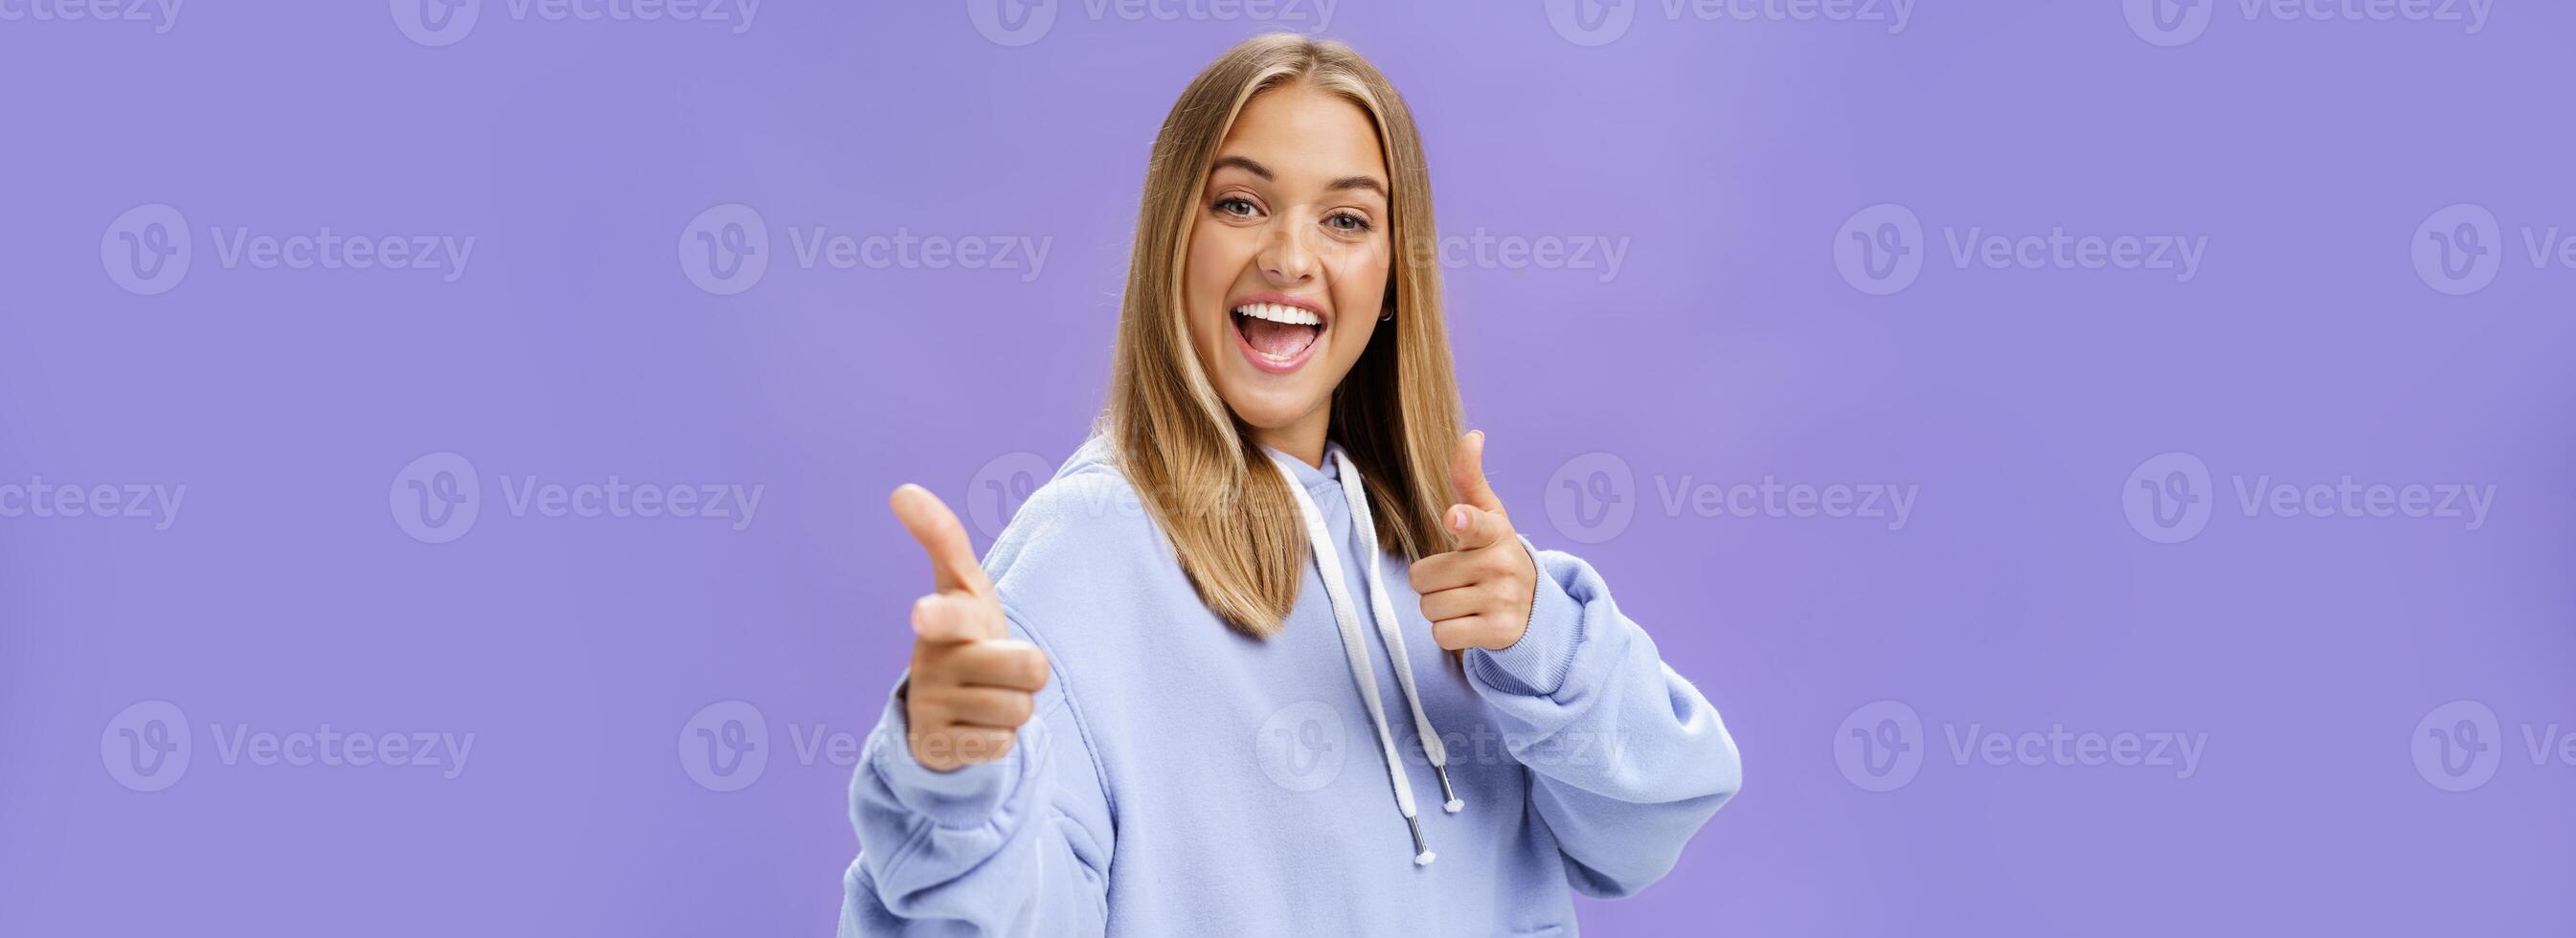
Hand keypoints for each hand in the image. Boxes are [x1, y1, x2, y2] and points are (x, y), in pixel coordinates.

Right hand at [889, 484, 1050, 771]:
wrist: (944, 709)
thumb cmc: (967, 637)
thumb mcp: (964, 589)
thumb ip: (942, 539)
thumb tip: (900, 490)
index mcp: (944, 618)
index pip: (950, 611)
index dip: (940, 614)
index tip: (923, 616)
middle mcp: (932, 660)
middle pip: (1030, 667)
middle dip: (1030, 671)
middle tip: (1006, 667)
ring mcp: (932, 705)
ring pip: (1018, 709)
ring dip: (1015, 707)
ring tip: (989, 697)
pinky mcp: (937, 747)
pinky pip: (999, 745)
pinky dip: (997, 740)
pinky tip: (975, 729)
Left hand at [1408, 431, 1538, 650]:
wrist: (1534, 606)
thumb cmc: (1495, 554)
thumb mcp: (1489, 517)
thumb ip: (1469, 478)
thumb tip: (1472, 435)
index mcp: (1494, 531)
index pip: (1476, 522)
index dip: (1463, 519)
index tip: (1455, 518)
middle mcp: (1500, 564)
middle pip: (1423, 578)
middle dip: (1432, 584)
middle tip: (1457, 580)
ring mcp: (1502, 600)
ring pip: (1430, 609)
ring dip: (1439, 609)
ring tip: (1464, 601)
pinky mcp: (1500, 633)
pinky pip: (1442, 636)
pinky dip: (1448, 633)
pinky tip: (1469, 623)